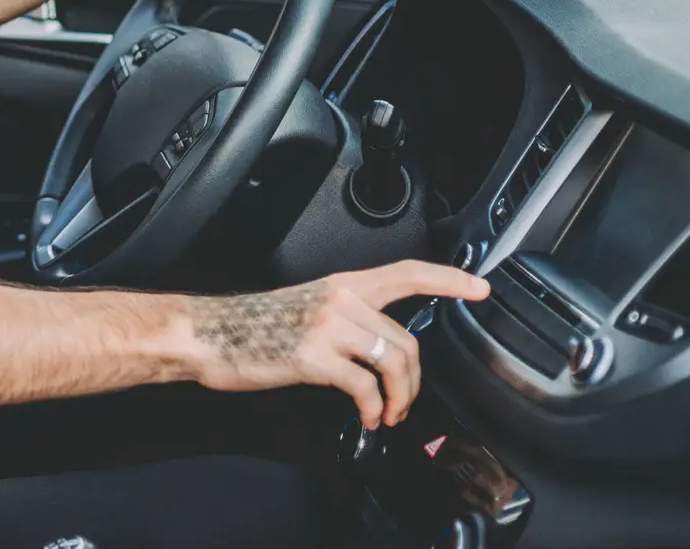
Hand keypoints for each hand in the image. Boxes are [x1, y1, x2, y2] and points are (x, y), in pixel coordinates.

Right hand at [180, 261, 488, 428]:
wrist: (210, 334)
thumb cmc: (252, 326)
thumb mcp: (306, 307)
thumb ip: (346, 318)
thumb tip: (377, 347)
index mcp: (341, 285)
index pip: (406, 273)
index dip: (448, 279)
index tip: (479, 288)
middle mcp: (339, 300)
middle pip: (406, 340)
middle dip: (415, 380)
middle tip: (404, 402)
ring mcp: (327, 327)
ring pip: (393, 363)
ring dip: (400, 397)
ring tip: (389, 413)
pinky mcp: (314, 357)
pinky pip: (364, 387)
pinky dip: (373, 408)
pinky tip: (367, 416)